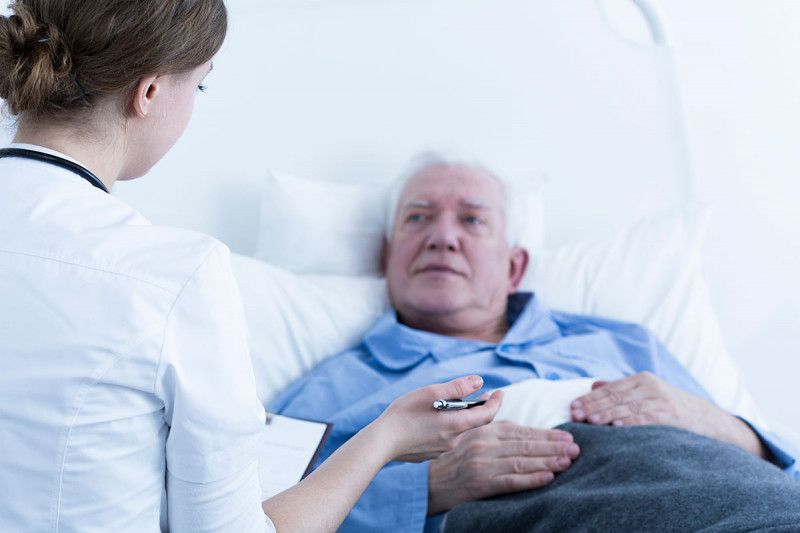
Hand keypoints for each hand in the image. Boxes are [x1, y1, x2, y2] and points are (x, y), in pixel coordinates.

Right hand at [373, 375, 502, 463]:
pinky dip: (447, 426)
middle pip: (473, 422)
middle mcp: (453, 441)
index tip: (499, 392)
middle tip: (479, 395)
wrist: (382, 442)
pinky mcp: (430, 453)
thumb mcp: (431, 392)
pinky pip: (445, 438)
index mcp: (456, 425)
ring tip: (452, 404)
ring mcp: (441, 450)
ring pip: (458, 430)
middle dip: (477, 408)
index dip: (495, 402)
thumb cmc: (404, 414)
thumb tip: (479, 381)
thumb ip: (457, 387)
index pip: (487, 415)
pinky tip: (433, 419)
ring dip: (460, 417)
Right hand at [427, 421, 579, 515]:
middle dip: (554, 447)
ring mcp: (483, 464)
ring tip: (568, 462)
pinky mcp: (481, 483)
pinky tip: (548, 478)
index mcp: (484, 430)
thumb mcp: (462, 428)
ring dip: (548, 461)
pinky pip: (511, 481)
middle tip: (576, 449)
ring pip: (522, 461)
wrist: (429, 482)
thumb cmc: (450, 456)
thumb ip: (481, 415)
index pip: (522, 431)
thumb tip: (492, 395)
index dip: (547, 434)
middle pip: (526, 445)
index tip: (568, 437)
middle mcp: (485, 444)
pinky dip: (531, 479)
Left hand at [570, 372, 769, 457]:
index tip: (572, 407)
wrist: (709, 419)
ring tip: (590, 420)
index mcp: (640, 380)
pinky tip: (617, 426)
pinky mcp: (673, 415)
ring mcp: (662, 399)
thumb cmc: (670, 408)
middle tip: (575, 415)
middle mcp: (650, 386)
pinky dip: (631, 421)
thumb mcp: (646, 394)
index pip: (609, 389)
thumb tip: (592, 384)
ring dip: (607, 414)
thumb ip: (620, 390)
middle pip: (616, 396)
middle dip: (593, 406)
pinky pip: (648, 418)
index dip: (589, 398)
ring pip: (628, 406)